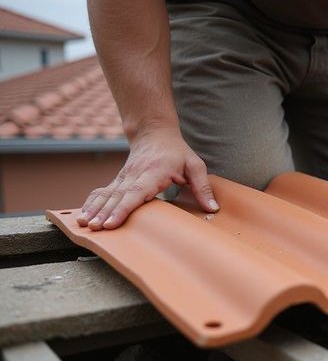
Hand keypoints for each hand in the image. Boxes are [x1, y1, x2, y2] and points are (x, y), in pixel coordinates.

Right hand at [77, 127, 217, 229]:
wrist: (155, 133)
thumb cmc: (177, 152)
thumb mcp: (195, 165)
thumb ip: (203, 187)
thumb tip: (213, 208)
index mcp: (153, 172)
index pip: (136, 192)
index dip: (124, 208)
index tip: (112, 222)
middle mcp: (134, 174)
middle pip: (117, 196)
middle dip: (105, 213)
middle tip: (94, 228)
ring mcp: (124, 177)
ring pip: (107, 194)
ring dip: (94, 209)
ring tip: (83, 224)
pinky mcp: (119, 180)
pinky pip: (103, 192)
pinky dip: (92, 203)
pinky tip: (82, 216)